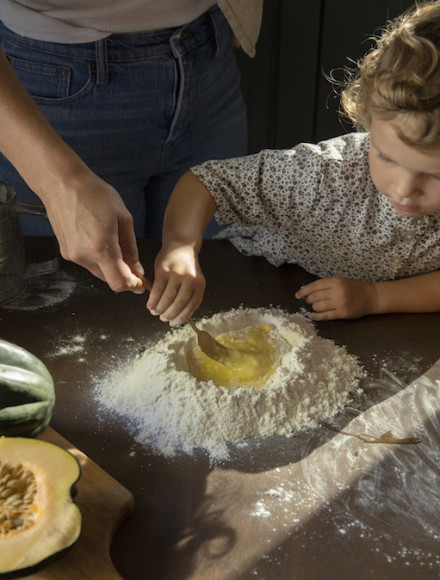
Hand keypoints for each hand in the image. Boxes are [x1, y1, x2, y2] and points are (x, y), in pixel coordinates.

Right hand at [42, 169, 143, 293]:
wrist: (62, 183)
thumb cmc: (94, 194)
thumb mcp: (123, 218)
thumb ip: (130, 248)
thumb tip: (137, 269)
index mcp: (101, 248)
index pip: (119, 283)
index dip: (132, 286)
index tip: (140, 282)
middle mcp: (84, 256)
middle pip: (109, 280)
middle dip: (123, 275)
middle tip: (132, 262)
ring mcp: (73, 255)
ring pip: (98, 272)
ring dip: (110, 266)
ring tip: (113, 241)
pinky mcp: (66, 252)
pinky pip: (87, 263)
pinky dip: (98, 258)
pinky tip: (99, 238)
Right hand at [147, 243, 205, 325]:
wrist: (180, 246)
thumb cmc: (186, 267)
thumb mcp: (193, 280)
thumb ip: (188, 295)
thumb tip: (178, 316)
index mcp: (199, 284)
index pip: (192, 305)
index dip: (182, 317)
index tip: (174, 323)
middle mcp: (190, 279)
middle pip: (179, 303)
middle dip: (169, 314)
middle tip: (163, 319)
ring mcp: (176, 274)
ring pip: (167, 298)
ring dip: (160, 308)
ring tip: (155, 313)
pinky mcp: (163, 270)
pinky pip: (157, 289)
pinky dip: (153, 300)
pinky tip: (150, 305)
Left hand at [295, 277, 377, 319]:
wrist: (371, 297)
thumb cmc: (353, 288)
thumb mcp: (340, 281)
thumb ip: (326, 285)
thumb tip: (306, 290)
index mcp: (336, 281)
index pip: (315, 286)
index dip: (304, 291)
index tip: (297, 295)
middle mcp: (337, 292)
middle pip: (315, 297)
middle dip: (309, 300)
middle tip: (309, 301)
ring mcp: (340, 303)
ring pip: (318, 307)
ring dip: (314, 307)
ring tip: (315, 307)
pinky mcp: (343, 313)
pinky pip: (325, 316)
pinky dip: (316, 316)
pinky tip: (312, 316)